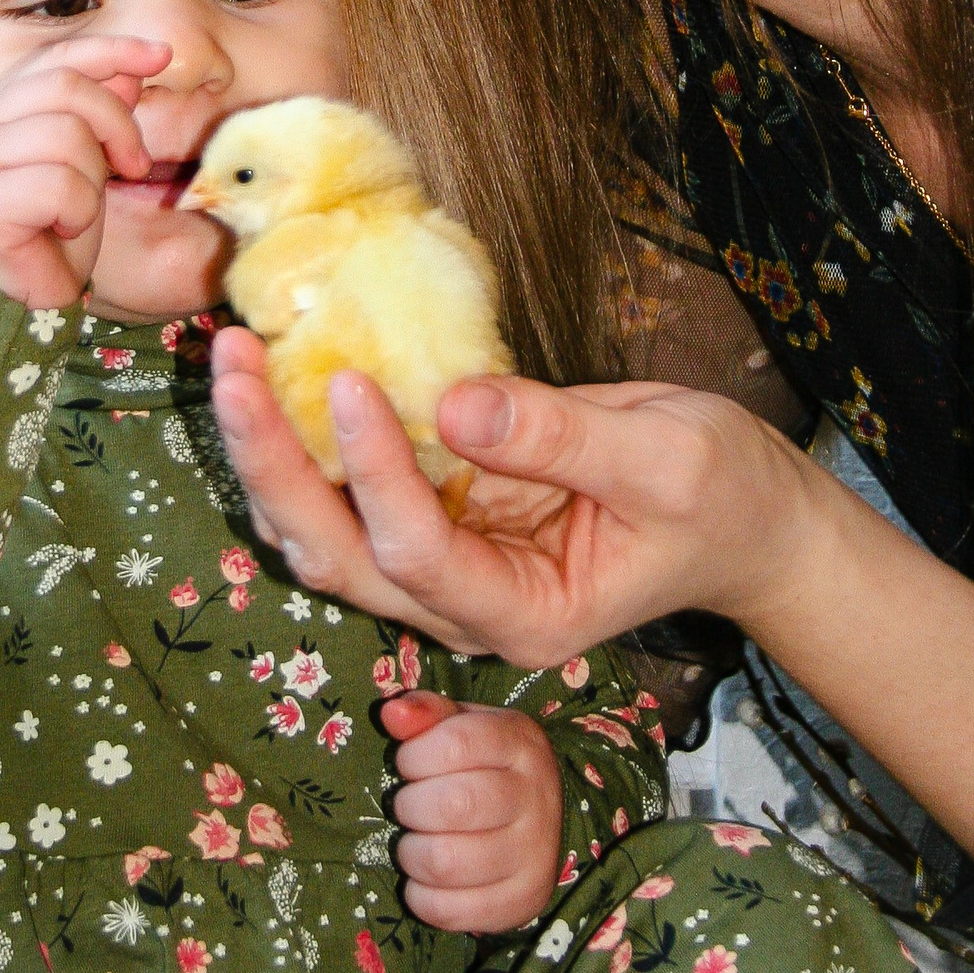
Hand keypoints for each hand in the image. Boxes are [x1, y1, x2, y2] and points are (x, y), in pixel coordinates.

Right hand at [0, 33, 170, 309]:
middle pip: (66, 87)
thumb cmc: (53, 227)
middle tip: (132, 166)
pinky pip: (59, 186)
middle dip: (117, 124)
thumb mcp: (90, 158)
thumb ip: (100, 113)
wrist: (25, 296)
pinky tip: (60, 231)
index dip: (112, 50)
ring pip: (66, 135)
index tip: (162, 54)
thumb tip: (132, 68)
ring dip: (92, 179)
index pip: (59, 59)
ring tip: (76, 210)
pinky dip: (78, 212)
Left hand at [209, 330, 815, 660]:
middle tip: (232, 363)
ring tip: (231, 357)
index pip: (422, 555)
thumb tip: (451, 401)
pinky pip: (350, 489)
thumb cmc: (720, 498)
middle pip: (340, 555)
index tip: (349, 380)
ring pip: (326, 531)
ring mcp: (445, 566)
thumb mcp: (665, 461)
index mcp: (526, 615)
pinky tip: (274, 366)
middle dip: (276, 465)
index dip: (375, 473)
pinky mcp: (441, 514)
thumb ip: (560, 437)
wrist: (742, 520)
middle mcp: (465, 607)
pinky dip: (303, 436)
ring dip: (269, 451)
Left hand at [381, 694, 562, 933]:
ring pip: (448, 862)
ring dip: (411, 854)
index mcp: (521, 743)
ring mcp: (535, 854)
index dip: (415, 755)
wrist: (541, 820)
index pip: (457, 742)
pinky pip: (451, 910)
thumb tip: (391, 712)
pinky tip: (424, 880)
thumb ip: (427, 714)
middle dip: (410, 807)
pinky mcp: (523, 901)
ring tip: (413, 843)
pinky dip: (421, 897)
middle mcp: (536, 797)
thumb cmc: (487, 764)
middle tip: (408, 807)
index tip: (408, 763)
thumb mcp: (463, 726)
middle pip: (454, 805)